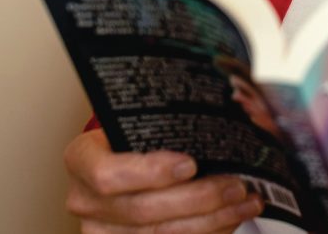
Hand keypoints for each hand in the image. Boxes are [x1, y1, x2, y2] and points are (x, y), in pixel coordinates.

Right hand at [64, 129, 261, 231]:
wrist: (118, 157)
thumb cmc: (133, 132)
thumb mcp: (138, 117)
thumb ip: (167, 117)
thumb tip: (227, 107)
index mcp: (82, 159)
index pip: (108, 174)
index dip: (150, 173)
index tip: (191, 163)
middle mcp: (85, 202)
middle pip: (142, 211)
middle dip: (196, 199)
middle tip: (235, 184)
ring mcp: (102, 232)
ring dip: (211, 220)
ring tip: (245, 201)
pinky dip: (207, 232)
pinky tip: (232, 217)